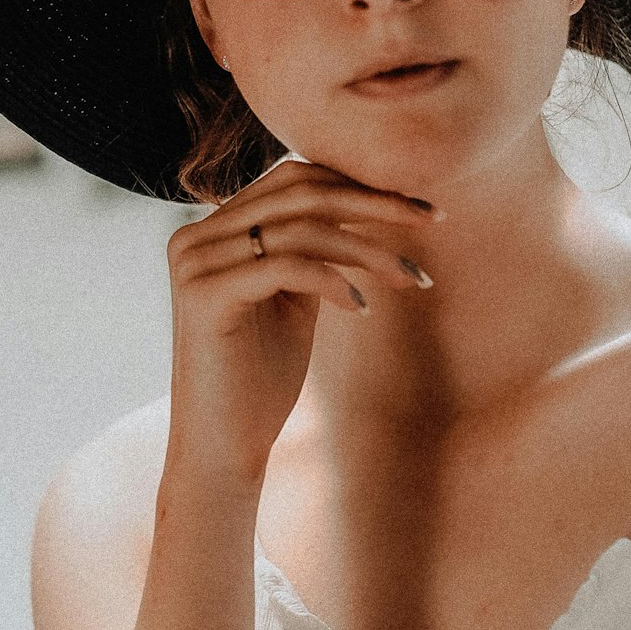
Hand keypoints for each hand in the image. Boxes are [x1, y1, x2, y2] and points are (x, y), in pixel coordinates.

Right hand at [164, 160, 443, 485]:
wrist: (224, 449)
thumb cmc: (263, 379)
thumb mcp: (295, 299)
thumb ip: (313, 249)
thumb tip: (370, 202)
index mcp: (215, 228)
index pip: (295, 179)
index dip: (360, 185)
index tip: (421, 208)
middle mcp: (196, 235)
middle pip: (301, 193)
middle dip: (376, 204)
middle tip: (434, 220)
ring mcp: (196, 262)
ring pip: (302, 229)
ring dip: (370, 250)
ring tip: (414, 278)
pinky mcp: (204, 294)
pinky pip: (286, 266)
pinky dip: (334, 281)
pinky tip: (363, 310)